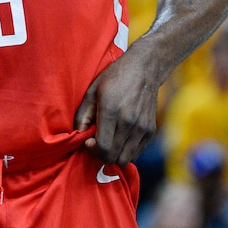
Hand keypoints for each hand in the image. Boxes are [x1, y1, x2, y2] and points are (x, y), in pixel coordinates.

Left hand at [74, 50, 158, 165]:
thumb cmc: (114, 77)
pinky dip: (126, 151)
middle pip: (113, 156)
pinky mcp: (150, 130)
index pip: (103, 147)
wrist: (145, 69)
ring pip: (125, 159)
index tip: (89, 141)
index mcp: (112, 111)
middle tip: (97, 143)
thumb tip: (77, 134)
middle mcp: (129, 122)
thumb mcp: (92, 91)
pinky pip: (136, 153)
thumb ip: (83, 114)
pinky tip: (119, 139)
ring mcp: (142, 127)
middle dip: (101, 154)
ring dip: (114, 155)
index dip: (92, 149)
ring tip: (109, 142)